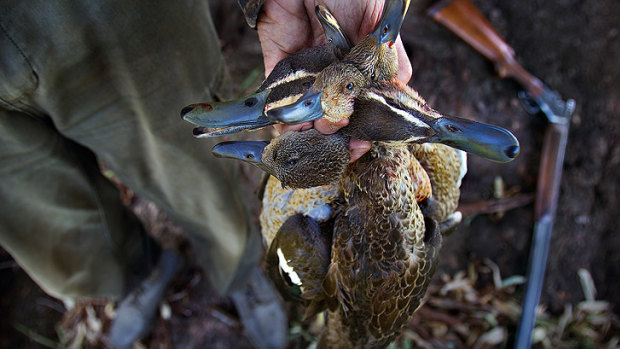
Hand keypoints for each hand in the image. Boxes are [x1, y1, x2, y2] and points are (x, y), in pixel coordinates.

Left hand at [257, 0, 411, 162]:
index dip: (363, 126)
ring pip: (308, 113)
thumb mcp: (377, 21)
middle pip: (333, 114)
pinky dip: (284, 116)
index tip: (364, 140)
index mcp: (358, 64)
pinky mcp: (281, 66)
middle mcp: (333, 72)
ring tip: (321, 127)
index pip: (361, 104)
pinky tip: (293, 126)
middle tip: (341, 128)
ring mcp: (307, 72)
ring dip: (312, 128)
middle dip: (337, 130)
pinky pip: (280, 98)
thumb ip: (386, 56)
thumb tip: (400, 88)